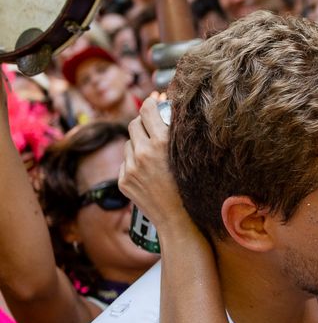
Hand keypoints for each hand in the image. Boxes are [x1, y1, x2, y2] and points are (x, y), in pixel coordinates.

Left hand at [119, 95, 189, 232]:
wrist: (178, 219)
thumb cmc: (190, 185)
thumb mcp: (186, 153)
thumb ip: (174, 130)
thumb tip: (164, 106)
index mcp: (162, 142)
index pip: (146, 109)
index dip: (150, 103)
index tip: (153, 102)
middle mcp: (144, 153)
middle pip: (134, 124)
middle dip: (143, 123)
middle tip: (153, 128)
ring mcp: (130, 167)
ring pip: (129, 143)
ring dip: (138, 144)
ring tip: (153, 157)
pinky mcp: (123, 180)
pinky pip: (125, 161)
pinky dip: (134, 163)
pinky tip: (148, 173)